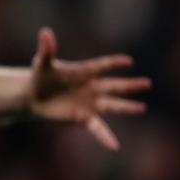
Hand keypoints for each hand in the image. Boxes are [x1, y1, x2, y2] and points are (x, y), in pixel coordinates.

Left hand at [27, 27, 149, 150]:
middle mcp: (92, 87)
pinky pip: (97, 128)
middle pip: (113, 86)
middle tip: (146, 83)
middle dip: (129, 86)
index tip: (127, 61)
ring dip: (125, 108)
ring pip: (111, 106)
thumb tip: (45, 33)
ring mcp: (90, 103)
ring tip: (141, 108)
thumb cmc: (41, 77)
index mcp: (84, 72)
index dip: (113, 64)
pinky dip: (105, 137)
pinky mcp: (83, 118)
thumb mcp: (42, 63)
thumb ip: (47, 50)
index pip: (101, 66)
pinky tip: (114, 146)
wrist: (34, 96)